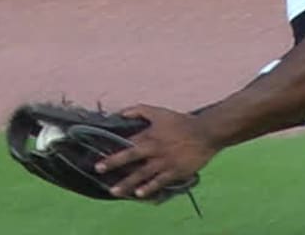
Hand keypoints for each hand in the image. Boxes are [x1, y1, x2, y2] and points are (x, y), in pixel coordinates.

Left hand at [94, 104, 217, 198]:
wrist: (205, 132)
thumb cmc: (182, 122)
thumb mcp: (160, 112)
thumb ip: (140, 110)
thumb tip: (121, 112)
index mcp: (149, 135)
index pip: (127, 143)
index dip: (114, 148)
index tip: (102, 154)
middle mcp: (154, 149)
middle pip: (130, 157)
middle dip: (113, 163)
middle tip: (98, 169)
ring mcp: (164, 162)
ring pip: (142, 174)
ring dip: (127, 183)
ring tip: (115, 191)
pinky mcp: (175, 171)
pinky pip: (159, 182)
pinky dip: (149, 188)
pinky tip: (139, 194)